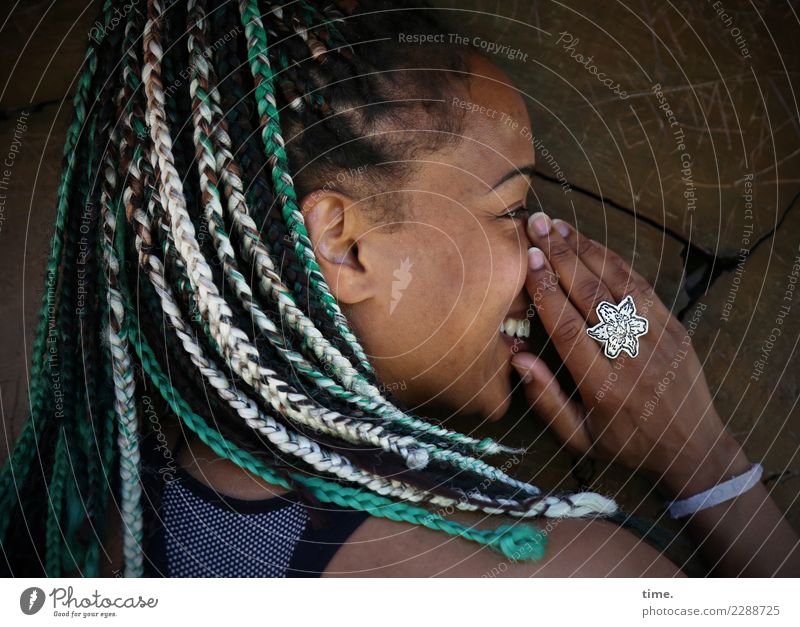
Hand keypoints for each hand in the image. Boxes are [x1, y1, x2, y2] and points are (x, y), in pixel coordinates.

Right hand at [511, 212, 750, 498]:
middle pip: (591, 297)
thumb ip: (547, 399)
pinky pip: (642, 287)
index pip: (568, 328)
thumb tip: (517, 356)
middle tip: (536, 225)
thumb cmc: (626, 444)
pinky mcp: (674, 328)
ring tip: (558, 226)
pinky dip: (614, 261)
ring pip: (618, 284)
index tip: (527, 259)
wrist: (692, 448)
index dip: (546, 290)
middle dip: (560, 257)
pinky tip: (591, 244)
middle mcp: (632, 358)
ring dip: (586, 250)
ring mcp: (658, 339)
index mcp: (603, 388)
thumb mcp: (579, 438)